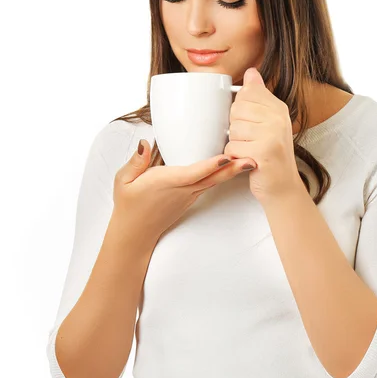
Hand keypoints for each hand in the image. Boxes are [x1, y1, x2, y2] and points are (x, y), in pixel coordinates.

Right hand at [112, 141, 256, 245]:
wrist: (135, 233)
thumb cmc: (129, 205)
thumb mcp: (122, 181)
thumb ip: (135, 161)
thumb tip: (145, 144)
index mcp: (167, 183)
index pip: (193, 173)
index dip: (210, 166)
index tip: (226, 157)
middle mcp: (183, 190)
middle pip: (212, 178)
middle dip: (233, 169)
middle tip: (253, 160)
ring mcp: (189, 196)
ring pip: (214, 181)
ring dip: (232, 172)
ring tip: (250, 161)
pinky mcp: (191, 198)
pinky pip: (209, 185)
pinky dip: (222, 176)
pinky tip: (233, 168)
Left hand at [224, 67, 302, 202]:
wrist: (282, 187)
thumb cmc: (270, 155)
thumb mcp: (268, 122)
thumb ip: (258, 97)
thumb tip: (251, 72)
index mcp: (278, 108)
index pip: (246, 93)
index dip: (241, 111)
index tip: (253, 125)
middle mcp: (278, 118)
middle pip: (236, 110)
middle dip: (236, 128)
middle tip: (252, 141)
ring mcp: (272, 134)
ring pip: (232, 129)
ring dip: (235, 143)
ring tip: (251, 151)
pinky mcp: (264, 151)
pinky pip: (232, 147)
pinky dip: (235, 157)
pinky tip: (248, 160)